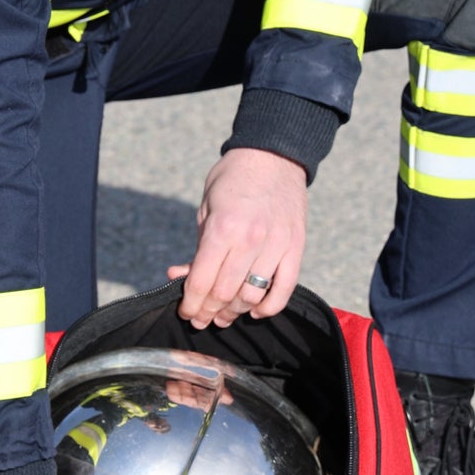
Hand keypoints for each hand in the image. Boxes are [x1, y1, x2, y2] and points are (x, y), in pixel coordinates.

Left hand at [168, 148, 307, 328]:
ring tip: (224, 315)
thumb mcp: (206, 210)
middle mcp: (250, 240)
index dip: (190, 303)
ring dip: (235, 312)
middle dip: (208, 312)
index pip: (201, 281)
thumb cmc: (233, 180)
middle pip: (225, 294)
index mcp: (223, 229)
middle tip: (201, 319)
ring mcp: (277, 245)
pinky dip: (268, 307)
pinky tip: (254, 311)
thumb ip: (197, 247)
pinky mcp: (296, 247)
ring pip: (252, 296)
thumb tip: (178, 276)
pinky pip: (284, 289)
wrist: (273, 155)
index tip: (185, 312)